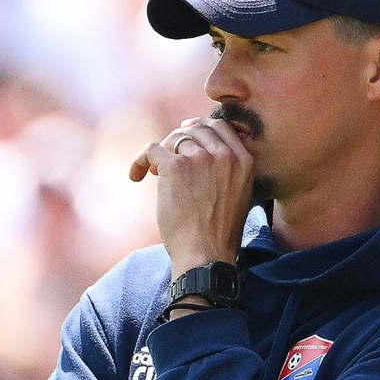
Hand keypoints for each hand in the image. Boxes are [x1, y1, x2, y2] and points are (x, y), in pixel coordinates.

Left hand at [129, 118, 253, 271]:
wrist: (205, 254)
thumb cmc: (218, 234)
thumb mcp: (238, 195)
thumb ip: (227, 171)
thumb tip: (202, 155)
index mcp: (244, 160)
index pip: (219, 126)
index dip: (198, 128)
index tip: (185, 135)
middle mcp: (224, 154)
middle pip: (194, 129)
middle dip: (177, 140)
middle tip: (166, 159)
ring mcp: (200, 158)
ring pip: (172, 139)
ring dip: (161, 154)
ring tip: (155, 175)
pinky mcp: (175, 167)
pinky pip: (152, 150)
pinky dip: (140, 161)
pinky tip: (136, 176)